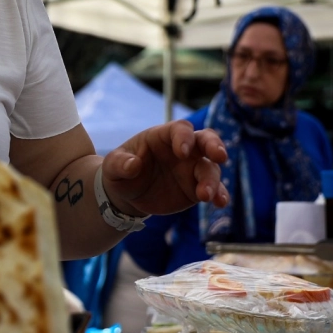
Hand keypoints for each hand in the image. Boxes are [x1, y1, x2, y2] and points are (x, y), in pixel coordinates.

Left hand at [101, 121, 228, 218]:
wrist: (128, 194)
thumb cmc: (121, 171)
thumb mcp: (112, 167)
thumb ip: (119, 163)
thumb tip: (132, 165)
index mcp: (163, 136)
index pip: (181, 129)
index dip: (184, 138)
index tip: (181, 153)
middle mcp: (184, 149)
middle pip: (206, 140)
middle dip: (214, 146)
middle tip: (219, 156)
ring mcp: (192, 168)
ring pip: (211, 168)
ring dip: (213, 180)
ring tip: (206, 195)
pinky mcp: (196, 188)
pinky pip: (213, 189)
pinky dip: (219, 194)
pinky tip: (220, 202)